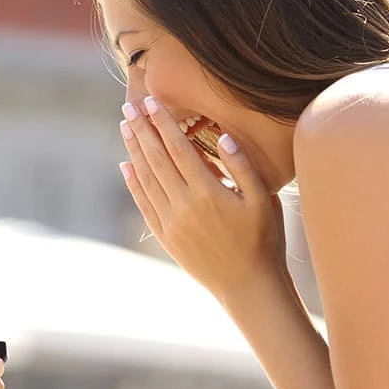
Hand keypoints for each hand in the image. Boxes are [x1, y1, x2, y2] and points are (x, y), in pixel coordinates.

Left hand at [118, 96, 287, 294]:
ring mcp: (171, 222)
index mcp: (208, 191)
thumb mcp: (263, 200)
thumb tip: (221, 136)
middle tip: (128, 107)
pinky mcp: (166, 237)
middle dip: (141, 130)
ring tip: (124, 128)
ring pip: (146, 179)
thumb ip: (243, 166)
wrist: (248, 286)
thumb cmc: (263, 240)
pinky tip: (126, 166)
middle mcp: (184, 205)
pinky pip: (144, 204)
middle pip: (156, 159)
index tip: (150, 102)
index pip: (178, 148)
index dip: (163, 123)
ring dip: (133, 151)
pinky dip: (133, 183)